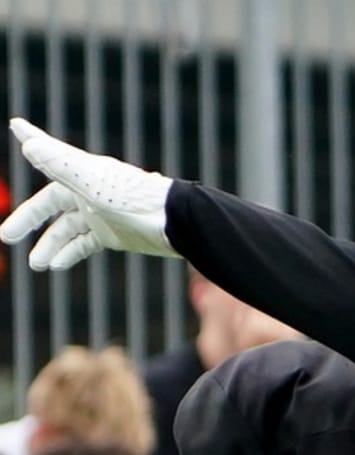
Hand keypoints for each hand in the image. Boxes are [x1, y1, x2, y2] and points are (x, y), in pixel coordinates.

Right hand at [0, 117, 177, 269]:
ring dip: (49, 245)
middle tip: (5, 236)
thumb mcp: (93, 184)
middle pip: (49, 204)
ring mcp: (100, 214)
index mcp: (80, 172)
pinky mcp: (113, 234)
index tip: (16, 126)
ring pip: (66, 229)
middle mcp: (87, 191)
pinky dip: (71, 253)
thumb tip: (25, 141)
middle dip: (27, 220)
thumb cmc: (135, 200)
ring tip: (35, 264)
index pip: (48, 155)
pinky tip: (57, 266)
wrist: (175, 224)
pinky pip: (85, 244)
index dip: (31, 141)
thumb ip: (60, 164)